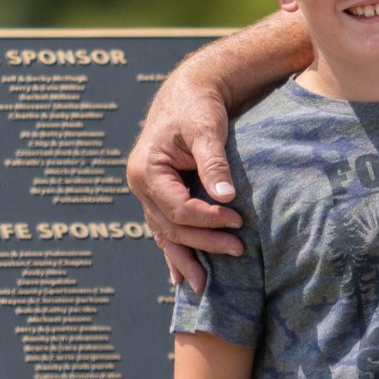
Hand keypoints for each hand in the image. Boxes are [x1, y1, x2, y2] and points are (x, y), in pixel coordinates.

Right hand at [126, 64, 244, 290]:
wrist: (189, 92)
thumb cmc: (198, 106)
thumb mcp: (207, 129)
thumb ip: (214, 162)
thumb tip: (225, 196)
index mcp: (146, 170)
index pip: (178, 209)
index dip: (208, 219)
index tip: (238, 221)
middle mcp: (140, 185)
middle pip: (171, 227)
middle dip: (203, 243)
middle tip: (238, 250)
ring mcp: (147, 193)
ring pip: (165, 234)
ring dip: (186, 258)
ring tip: (203, 286)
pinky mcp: (159, 196)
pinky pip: (165, 229)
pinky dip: (174, 251)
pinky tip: (180, 275)